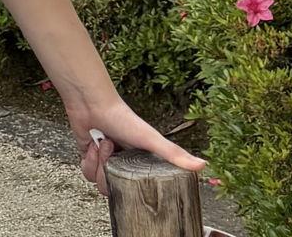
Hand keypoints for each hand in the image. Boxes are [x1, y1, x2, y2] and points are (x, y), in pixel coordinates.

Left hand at [61, 90, 205, 195]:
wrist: (90, 102)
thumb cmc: (121, 115)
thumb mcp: (150, 137)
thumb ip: (174, 153)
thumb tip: (203, 165)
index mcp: (140, 162)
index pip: (141, 189)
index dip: (135, 189)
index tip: (132, 177)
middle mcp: (123, 163)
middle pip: (118, 189)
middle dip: (113, 173)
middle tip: (114, 154)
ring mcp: (106, 160)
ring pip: (102, 183)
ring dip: (100, 164)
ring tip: (104, 144)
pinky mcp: (89, 156)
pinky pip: (88, 173)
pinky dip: (88, 161)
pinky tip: (91, 146)